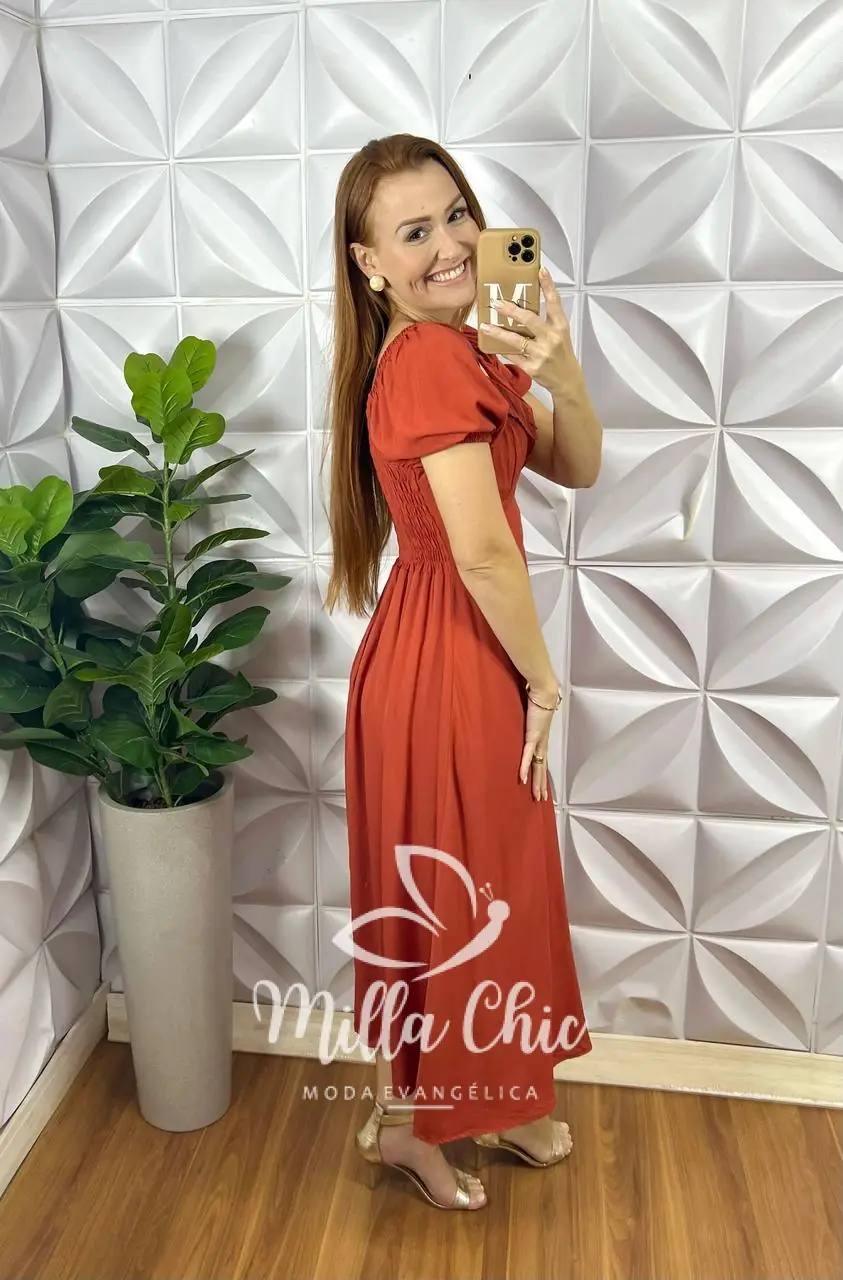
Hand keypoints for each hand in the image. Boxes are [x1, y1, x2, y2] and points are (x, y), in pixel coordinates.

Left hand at [482, 268, 581, 399]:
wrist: (567, 381)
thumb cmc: (561, 353)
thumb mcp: (560, 334)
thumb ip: (546, 320)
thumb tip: (522, 307)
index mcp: (560, 327)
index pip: (554, 302)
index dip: (548, 285)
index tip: (541, 270)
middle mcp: (551, 338)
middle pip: (529, 319)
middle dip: (511, 310)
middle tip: (496, 302)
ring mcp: (541, 354)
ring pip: (515, 340)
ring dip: (498, 332)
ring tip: (485, 326)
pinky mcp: (532, 367)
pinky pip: (512, 355)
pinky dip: (501, 349)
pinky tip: (491, 344)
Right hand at [519, 700, 554, 800]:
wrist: (543, 692)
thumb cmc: (537, 700)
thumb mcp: (531, 715)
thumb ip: (527, 722)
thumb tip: (523, 723)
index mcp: (541, 739)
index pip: (542, 761)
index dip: (542, 775)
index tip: (542, 786)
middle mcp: (542, 743)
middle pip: (542, 768)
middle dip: (542, 785)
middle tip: (541, 799)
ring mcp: (538, 741)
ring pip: (538, 767)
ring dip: (537, 782)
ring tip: (537, 796)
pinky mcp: (532, 737)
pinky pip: (527, 756)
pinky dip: (524, 768)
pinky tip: (523, 779)